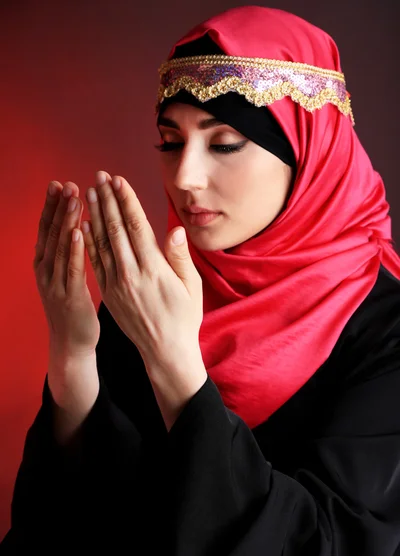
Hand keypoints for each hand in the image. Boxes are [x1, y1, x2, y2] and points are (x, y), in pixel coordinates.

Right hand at [34, 180, 99, 358]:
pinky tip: (78, 231)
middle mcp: (45, 270)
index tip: (59, 183)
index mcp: (46, 264)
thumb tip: (73, 227)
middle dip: (59, 207)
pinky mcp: (69, 296)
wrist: (71, 343)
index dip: (52, 206)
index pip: (47, 228)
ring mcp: (55, 283)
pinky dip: (73, 249)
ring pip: (60, 246)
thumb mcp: (65, 277)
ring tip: (74, 198)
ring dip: (67, 221)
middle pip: (51, 233)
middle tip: (66, 183)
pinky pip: (72, 268)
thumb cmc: (73, 308)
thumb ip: (68, 253)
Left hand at [81, 170, 203, 367]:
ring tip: (89, 193)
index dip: (126, 201)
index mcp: (154, 269)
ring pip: (101, 243)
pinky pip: (95, 263)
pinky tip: (83, 226)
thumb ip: (180, 257)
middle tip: (100, 177)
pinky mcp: (108, 293)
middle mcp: (131, 273)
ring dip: (94, 215)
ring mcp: (116, 284)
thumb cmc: (184, 317)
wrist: (165, 350)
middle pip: (115, 229)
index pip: (136, 226)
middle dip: (107, 200)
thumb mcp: (191, 287)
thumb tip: (175, 230)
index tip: (118, 180)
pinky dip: (88, 242)